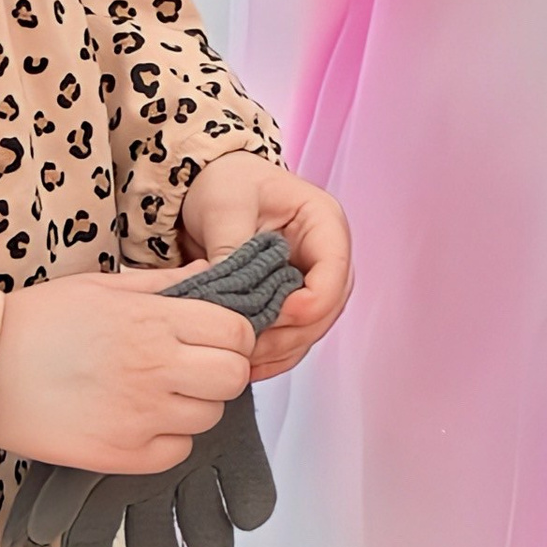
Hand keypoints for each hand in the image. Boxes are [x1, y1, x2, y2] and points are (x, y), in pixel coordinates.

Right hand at [0, 271, 256, 482]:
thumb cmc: (39, 322)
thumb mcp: (102, 286)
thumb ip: (162, 284)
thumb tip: (207, 273)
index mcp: (154, 320)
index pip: (236, 333)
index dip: (232, 336)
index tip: (213, 338)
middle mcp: (156, 368)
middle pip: (233, 378)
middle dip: (222, 372)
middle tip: (193, 369)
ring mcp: (141, 416)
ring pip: (209, 417)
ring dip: (194, 406)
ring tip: (157, 394)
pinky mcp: (122, 455)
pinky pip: (177, 452)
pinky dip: (167, 440)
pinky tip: (139, 421)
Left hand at [176, 153, 352, 381]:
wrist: (211, 187)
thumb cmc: (228, 183)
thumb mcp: (225, 206)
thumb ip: (232, 250)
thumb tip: (231, 296)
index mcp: (324, 222)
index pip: (336, 270)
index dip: (311, 301)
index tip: (276, 314)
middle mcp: (327, 255)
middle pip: (328, 308)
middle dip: (291, 332)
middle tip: (249, 343)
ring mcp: (312, 281)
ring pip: (312, 329)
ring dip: (280, 349)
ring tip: (240, 355)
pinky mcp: (293, 302)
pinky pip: (293, 338)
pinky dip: (272, 355)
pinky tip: (246, 362)